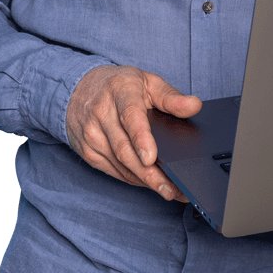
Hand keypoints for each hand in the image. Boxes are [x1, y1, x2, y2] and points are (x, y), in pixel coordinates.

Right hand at [66, 64, 200, 201]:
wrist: (78, 90)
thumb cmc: (119, 86)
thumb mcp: (147, 82)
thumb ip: (171, 96)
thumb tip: (194, 106)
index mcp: (120, 91)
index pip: (130, 117)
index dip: (141, 138)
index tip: (151, 158)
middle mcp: (102, 114)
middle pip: (125, 149)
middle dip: (149, 173)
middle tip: (171, 188)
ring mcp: (92, 135)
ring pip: (120, 164)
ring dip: (144, 181)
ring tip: (168, 190)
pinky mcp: (88, 152)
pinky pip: (113, 170)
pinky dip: (133, 179)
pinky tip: (149, 183)